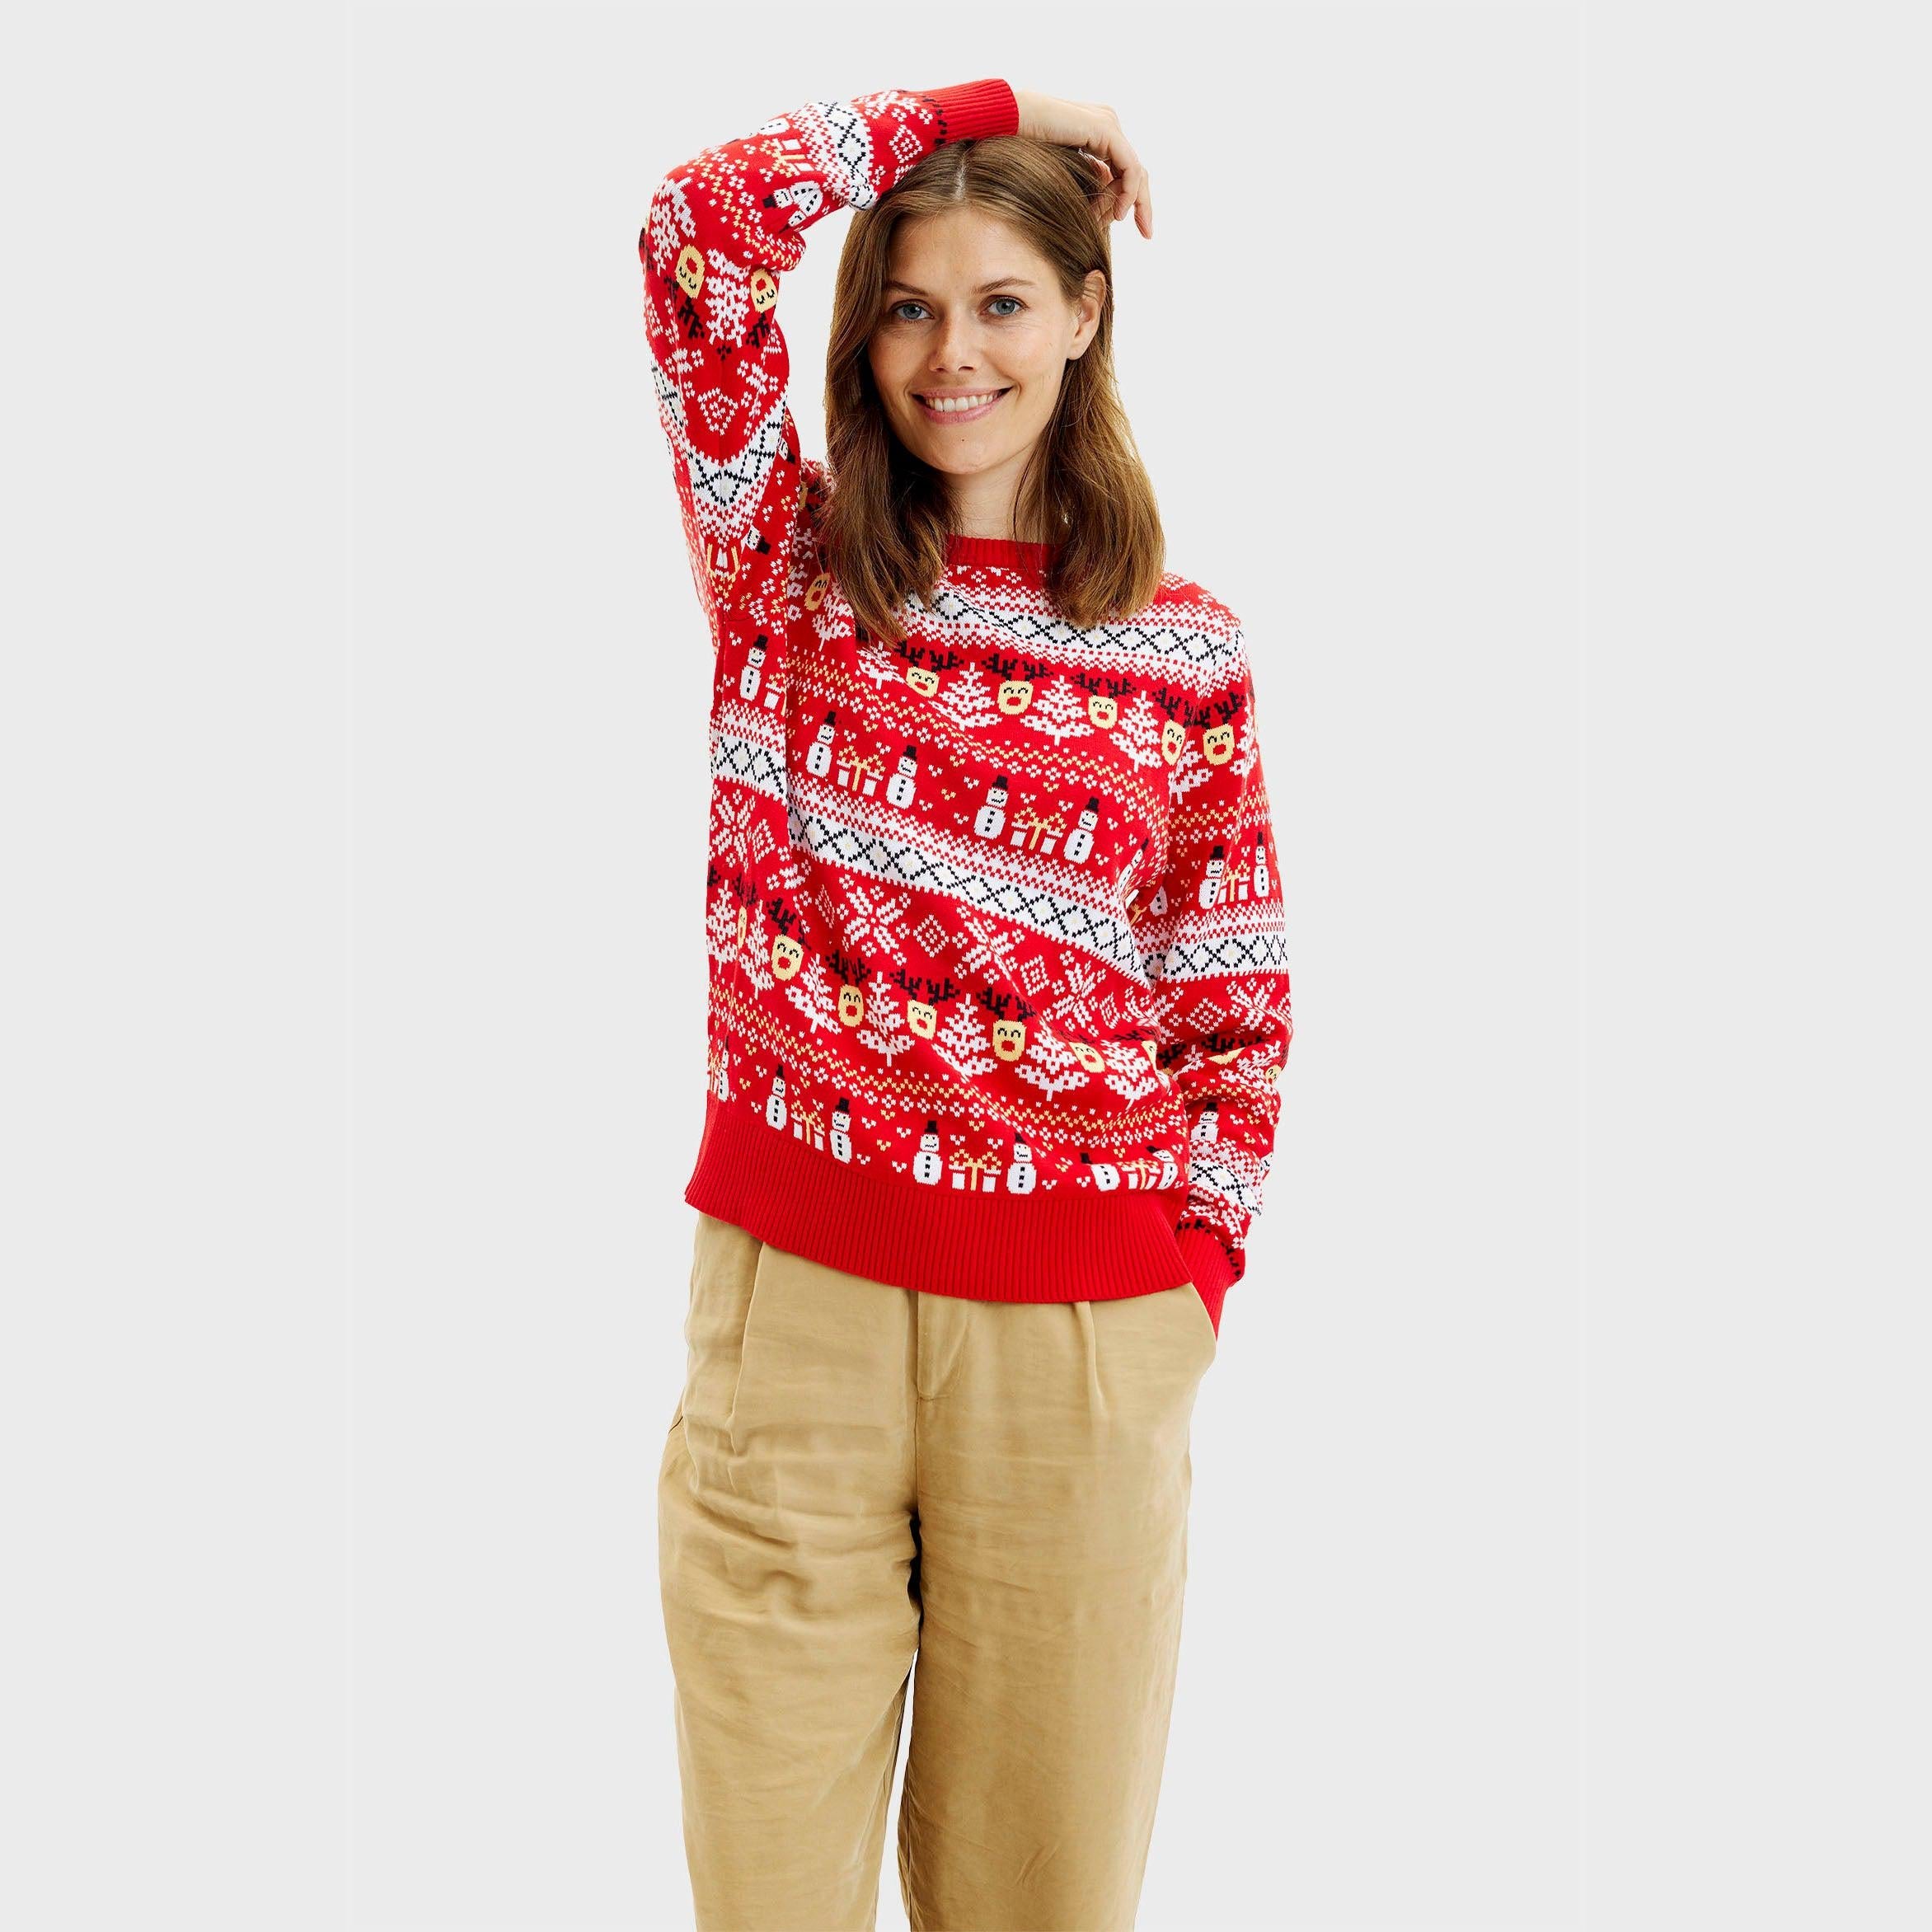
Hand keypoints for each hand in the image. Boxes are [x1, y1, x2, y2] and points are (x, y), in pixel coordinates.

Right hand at [1011, 89, 1152, 238]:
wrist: (1008, 122)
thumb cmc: (1021, 147)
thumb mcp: (1061, 171)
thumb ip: (1083, 180)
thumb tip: (1099, 204)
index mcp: (1097, 132)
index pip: (1125, 169)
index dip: (1130, 198)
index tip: (1129, 225)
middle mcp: (1107, 125)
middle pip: (1136, 170)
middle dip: (1143, 204)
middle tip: (1147, 233)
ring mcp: (1108, 124)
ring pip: (1136, 170)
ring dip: (1134, 201)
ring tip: (1120, 222)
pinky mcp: (1105, 129)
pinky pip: (1129, 167)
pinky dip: (1128, 192)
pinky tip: (1119, 212)